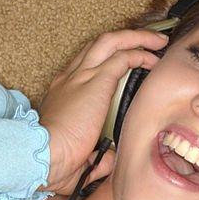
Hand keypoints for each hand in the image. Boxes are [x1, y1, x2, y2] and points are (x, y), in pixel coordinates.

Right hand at [37, 29, 167, 194]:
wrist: (41, 154)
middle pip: (98, 45)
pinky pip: (123, 57)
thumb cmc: (51, 160)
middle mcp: (70, 78)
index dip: (107, 61)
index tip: (125, 66)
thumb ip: (97, 156)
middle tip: (147, 43)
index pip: (86, 67)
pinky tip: (154, 60)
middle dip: (125, 39)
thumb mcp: (77, 158)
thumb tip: (111, 159)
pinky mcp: (96, 81)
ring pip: (111, 42)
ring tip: (157, 41)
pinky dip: (140, 55)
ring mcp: (82, 77)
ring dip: (135, 38)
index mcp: (63, 94)